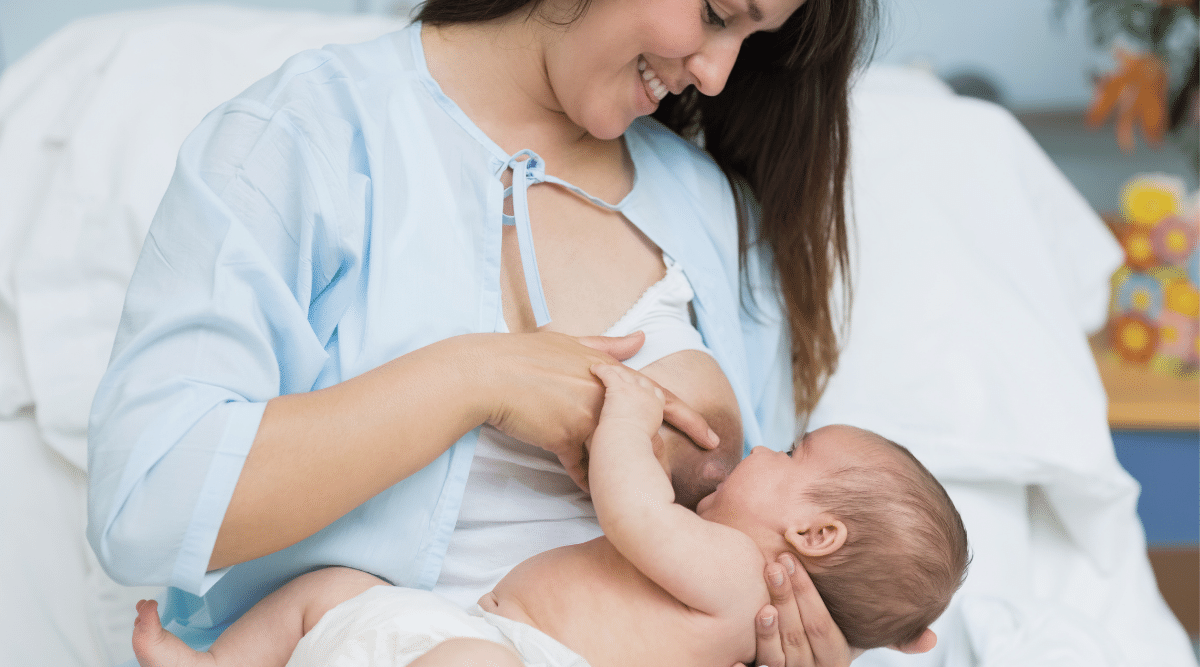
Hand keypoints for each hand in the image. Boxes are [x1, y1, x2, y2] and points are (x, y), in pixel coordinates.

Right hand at [481, 331, 715, 491]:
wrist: (489, 374)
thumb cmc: (525, 355)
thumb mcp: (571, 342)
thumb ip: (609, 345)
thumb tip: (641, 336)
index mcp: (610, 371)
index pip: (660, 396)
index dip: (689, 418)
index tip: (714, 438)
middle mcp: (606, 394)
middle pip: (646, 431)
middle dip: (661, 457)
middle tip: (679, 480)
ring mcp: (588, 416)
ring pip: (616, 453)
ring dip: (618, 469)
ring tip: (623, 485)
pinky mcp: (567, 436)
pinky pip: (584, 468)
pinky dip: (586, 478)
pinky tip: (587, 486)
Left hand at [590, 363, 666, 435]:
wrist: (626, 441)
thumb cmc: (632, 445)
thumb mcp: (647, 438)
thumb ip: (644, 430)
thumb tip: (637, 435)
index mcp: (656, 408)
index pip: (655, 392)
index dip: (647, 389)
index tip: (640, 390)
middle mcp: (647, 395)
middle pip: (640, 380)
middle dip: (631, 378)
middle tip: (621, 379)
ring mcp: (633, 390)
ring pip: (624, 373)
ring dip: (615, 370)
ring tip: (605, 371)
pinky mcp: (618, 388)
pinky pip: (608, 372)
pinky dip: (600, 369)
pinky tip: (593, 369)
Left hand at [738, 554, 937, 666]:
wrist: (807, 663)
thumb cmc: (830, 641)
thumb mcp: (860, 639)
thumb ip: (892, 636)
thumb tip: (931, 640)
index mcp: (836, 658)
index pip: (822, 627)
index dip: (807, 595)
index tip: (791, 560)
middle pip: (799, 635)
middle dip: (787, 596)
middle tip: (775, 562)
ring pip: (778, 652)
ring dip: (768, 623)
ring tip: (762, 589)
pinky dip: (751, 653)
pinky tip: (746, 632)